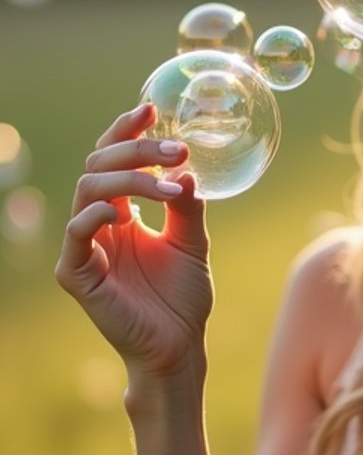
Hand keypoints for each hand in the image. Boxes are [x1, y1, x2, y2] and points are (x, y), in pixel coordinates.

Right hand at [55, 102, 213, 381]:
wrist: (178, 346)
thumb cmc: (183, 297)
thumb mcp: (193, 241)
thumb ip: (187, 205)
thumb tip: (188, 169)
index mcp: (123, 212)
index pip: (114, 159)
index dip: (126, 130)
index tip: (150, 108)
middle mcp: (100, 223)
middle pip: (99, 165)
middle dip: (135, 149)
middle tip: (175, 148)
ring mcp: (85, 247)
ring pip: (89, 190)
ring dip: (129, 179)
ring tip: (169, 185)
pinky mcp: (77, 274)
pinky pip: (77, 234)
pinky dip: (96, 215)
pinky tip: (125, 213)